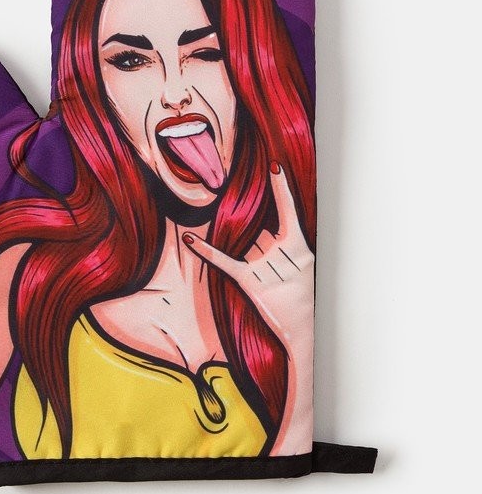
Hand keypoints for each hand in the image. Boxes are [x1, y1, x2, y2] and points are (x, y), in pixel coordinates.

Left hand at [182, 161, 314, 348]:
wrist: (302, 326)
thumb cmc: (303, 293)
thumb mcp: (304, 264)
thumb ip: (286, 245)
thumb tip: (267, 233)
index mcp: (300, 247)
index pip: (288, 211)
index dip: (281, 189)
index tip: (274, 167)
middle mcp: (284, 254)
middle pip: (264, 234)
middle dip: (268, 250)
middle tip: (280, 275)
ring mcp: (266, 268)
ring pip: (250, 247)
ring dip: (257, 261)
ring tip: (272, 283)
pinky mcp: (249, 282)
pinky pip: (224, 262)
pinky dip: (206, 251)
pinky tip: (190, 238)